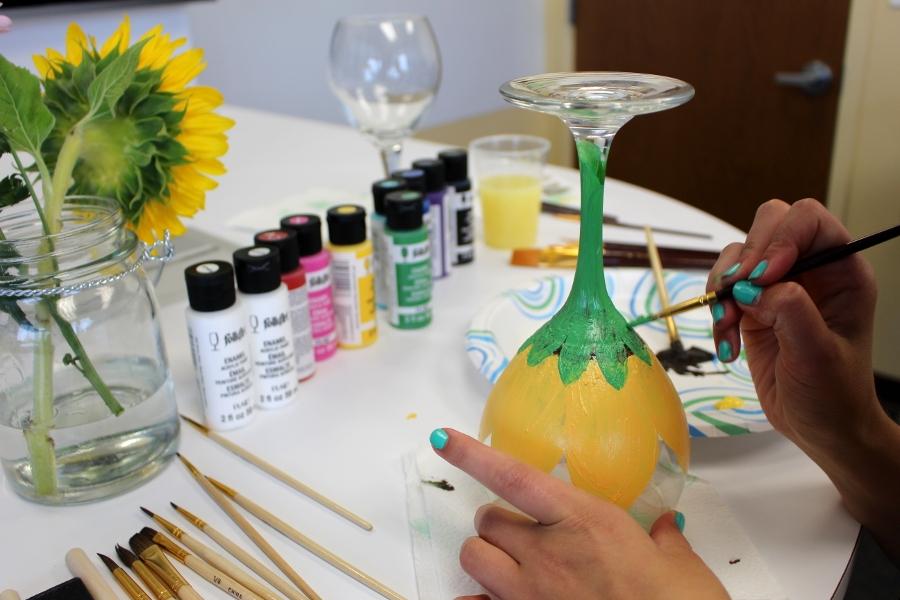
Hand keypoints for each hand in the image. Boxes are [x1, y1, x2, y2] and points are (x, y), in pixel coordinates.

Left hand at [431, 428, 728, 599]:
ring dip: (487, 557)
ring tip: (512, 566)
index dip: (472, 455)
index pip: (514, 476)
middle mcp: (547, 552)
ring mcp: (529, 593)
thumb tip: (667, 528)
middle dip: (499, 523)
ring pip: (473, 558)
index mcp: (585, 521)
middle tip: (525, 534)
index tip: (442, 438)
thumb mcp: (681, 567)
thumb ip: (665, 540)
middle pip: (487, 520)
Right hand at [707, 199, 899, 561]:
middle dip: (745, 258)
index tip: (763, 276)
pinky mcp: (751, 307)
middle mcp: (810, 270)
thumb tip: (753, 287)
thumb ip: (790, 310)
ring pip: (738, 256)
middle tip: (735, 294)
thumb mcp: (818, 354)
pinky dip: (715, 312)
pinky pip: (722, 290)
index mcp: (842, 271)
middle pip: (769, 224)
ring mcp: (778, 286)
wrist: (820, 429)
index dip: (781, 238)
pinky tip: (726, 344)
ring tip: (727, 326)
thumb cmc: (834, 395)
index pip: (809, 221)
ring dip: (723, 288)